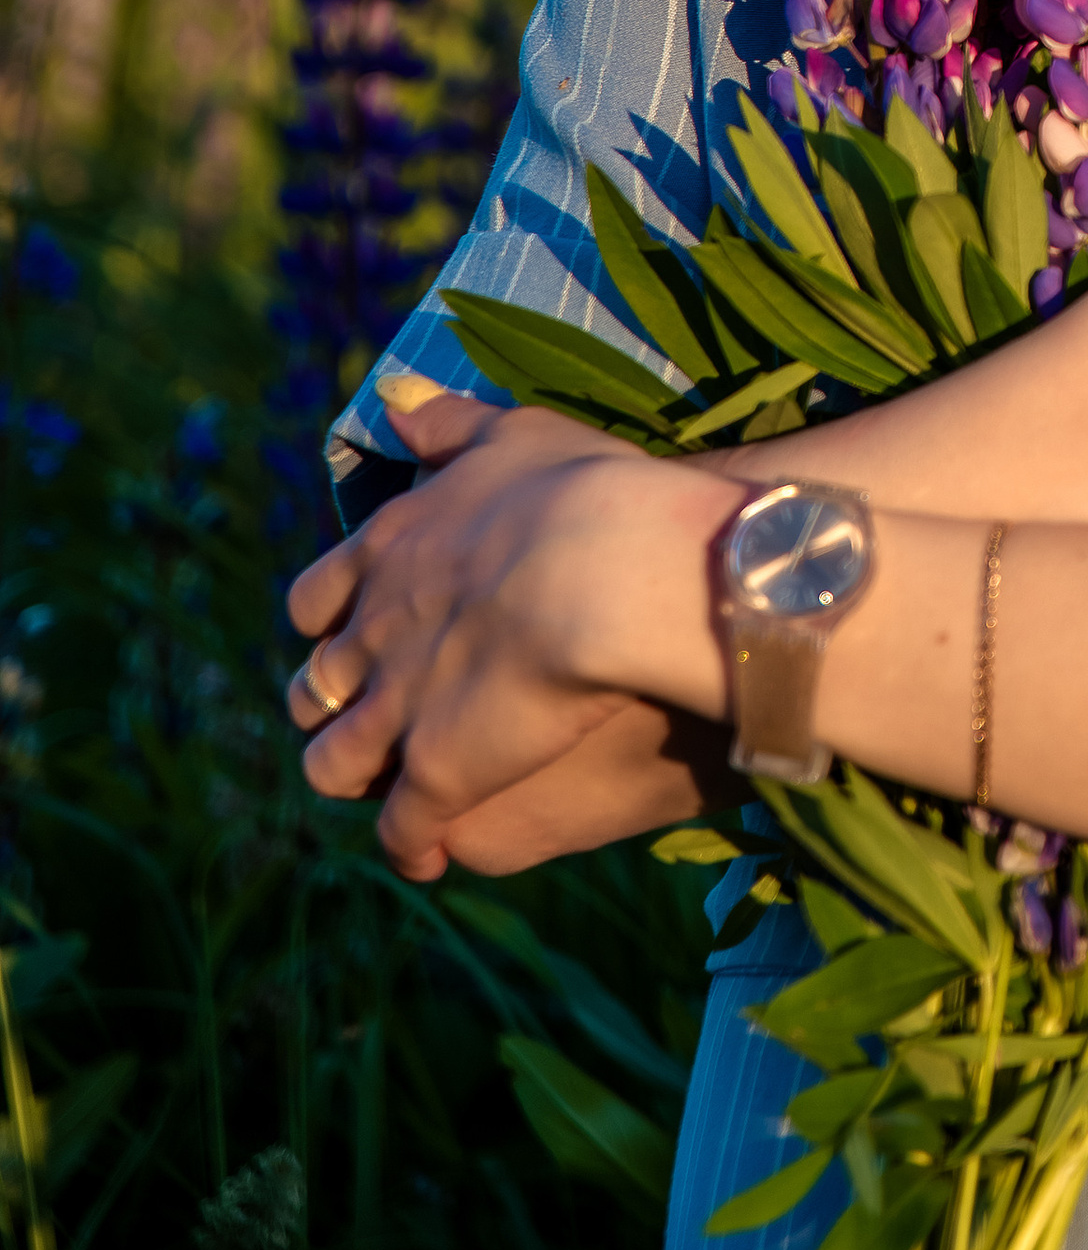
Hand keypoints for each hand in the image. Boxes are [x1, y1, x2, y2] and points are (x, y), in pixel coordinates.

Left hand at [285, 390, 742, 880]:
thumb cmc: (578, 492)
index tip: (356, 631)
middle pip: (313, 688)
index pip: (315, 601)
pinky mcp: (436, 775)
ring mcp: (397, 710)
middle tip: (370, 716)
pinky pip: (402, 832)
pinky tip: (430, 854)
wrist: (611, 571)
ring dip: (358, 779)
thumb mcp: (509, 433)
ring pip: (336, 765)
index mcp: (387, 553)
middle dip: (331, 706)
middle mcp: (373, 634)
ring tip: (392, 791)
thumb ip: (448, 422)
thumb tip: (397, 395)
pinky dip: (409, 846)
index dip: (331, 623)